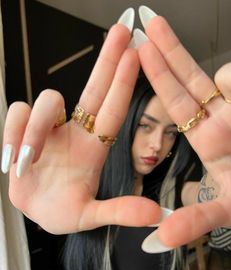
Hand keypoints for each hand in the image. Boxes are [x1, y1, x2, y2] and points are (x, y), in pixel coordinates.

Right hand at [1, 13, 160, 233]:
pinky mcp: (22, 131)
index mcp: (95, 147)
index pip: (112, 108)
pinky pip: (17, 115)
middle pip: (92, 88)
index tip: (135, 54)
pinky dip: (13, 133)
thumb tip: (155, 214)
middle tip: (120, 30)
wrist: (36, 213)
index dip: (123, 82)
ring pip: (45, 102)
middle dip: (106, 60)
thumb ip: (119, 212)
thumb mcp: (91, 216)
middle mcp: (75, 131)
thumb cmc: (64, 212)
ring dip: (36, 130)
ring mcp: (49, 129)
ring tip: (29, 160)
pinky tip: (13, 158)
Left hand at [137, 8, 230, 250]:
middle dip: (171, 51)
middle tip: (149, 23)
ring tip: (186, 53)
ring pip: (226, 77)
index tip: (140, 51)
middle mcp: (224, 117)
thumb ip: (195, 221)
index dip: (159, 75)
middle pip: (191, 79)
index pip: (177, 100)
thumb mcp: (227, 211)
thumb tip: (159, 239)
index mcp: (208, 137)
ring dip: (217, 68)